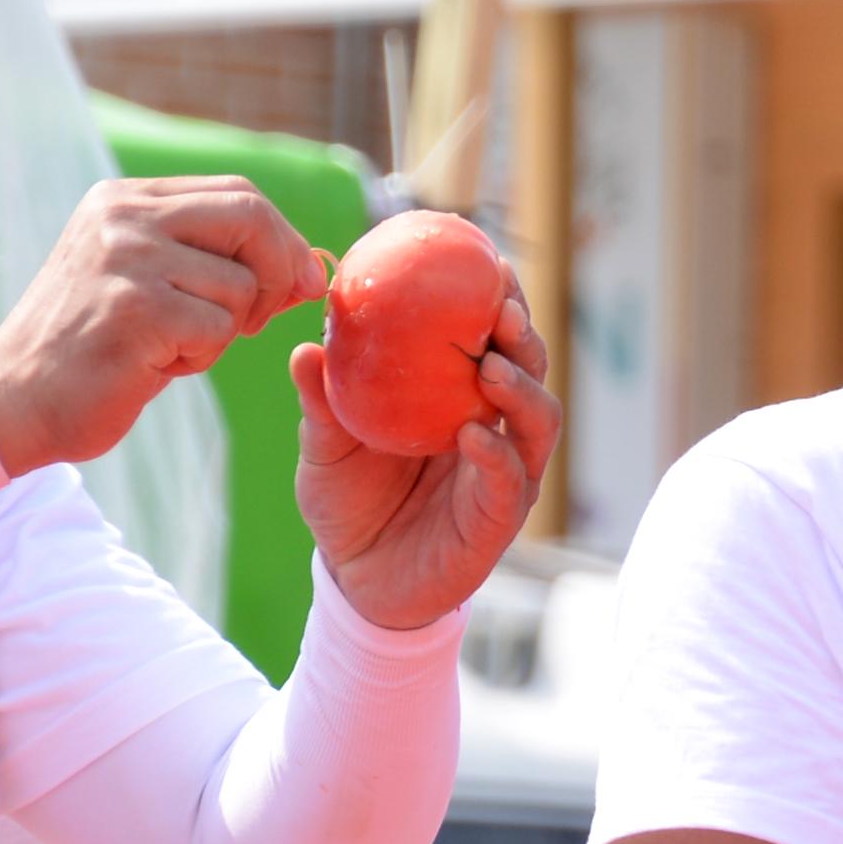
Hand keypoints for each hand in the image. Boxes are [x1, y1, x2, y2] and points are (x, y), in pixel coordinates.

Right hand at [0, 176, 326, 476]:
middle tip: (256, 320)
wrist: (13, 400)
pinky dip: (200, 357)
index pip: (238, 192)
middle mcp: (123, 215)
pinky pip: (218, 328)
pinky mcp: (136, 307)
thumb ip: (223, 265)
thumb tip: (313, 269)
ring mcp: (126, 257)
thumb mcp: (156, 287)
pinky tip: (152, 364)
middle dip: (279, 271)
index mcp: (124, 199)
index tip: (297, 281)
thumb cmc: (97, 350)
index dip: (283, 239)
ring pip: (240, 285)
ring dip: (224, 331)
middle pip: (251, 216)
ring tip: (168, 346)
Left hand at [288, 274, 559, 630]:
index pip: (493, 341)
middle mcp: (495, 430)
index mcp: (461, 400)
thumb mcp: (325, 444)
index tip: (487, 263)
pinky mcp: (498, 520)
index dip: (500, 302)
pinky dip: (498, 456)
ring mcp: (503, 475)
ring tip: (493, 368)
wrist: (356, 580)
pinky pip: (509, 482)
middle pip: (530, 371)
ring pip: (538, 423)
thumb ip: (322, 400)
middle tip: (501, 308)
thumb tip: (304, 346)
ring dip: (523, 390)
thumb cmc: (349, 502)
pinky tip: (474, 435)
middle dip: (524, 336)